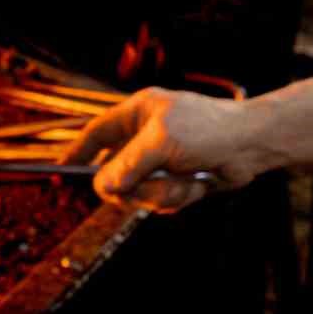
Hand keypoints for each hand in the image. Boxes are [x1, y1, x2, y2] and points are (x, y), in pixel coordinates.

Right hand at [60, 87, 267, 212]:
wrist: (252, 146)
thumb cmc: (209, 131)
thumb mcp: (162, 143)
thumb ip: (128, 164)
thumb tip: (103, 186)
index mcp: (138, 113)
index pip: (97, 132)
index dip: (78, 151)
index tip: (61, 170)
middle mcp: (145, 135)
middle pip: (115, 173)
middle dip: (135, 187)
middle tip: (144, 191)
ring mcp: (160, 159)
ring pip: (138, 192)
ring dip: (162, 193)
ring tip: (186, 182)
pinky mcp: (176, 178)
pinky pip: (160, 200)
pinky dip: (178, 197)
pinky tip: (197, 185)